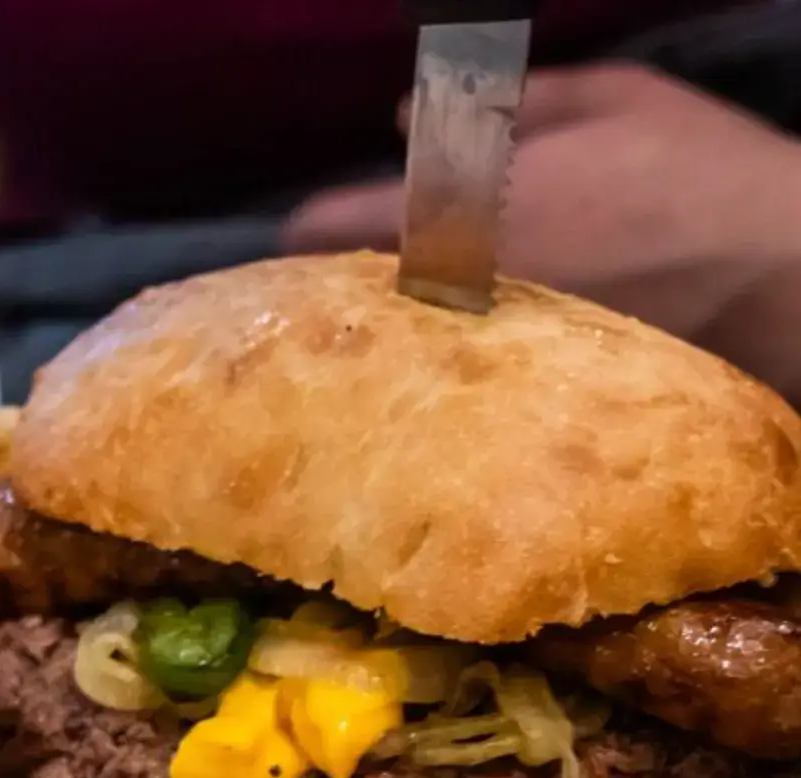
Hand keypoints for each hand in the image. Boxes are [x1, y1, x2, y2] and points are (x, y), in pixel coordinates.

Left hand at [282, 64, 800, 393]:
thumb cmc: (693, 171)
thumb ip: (501, 103)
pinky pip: (443, 385)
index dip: (307, 232)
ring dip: (389, 333)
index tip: (306, 233)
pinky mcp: (510, 395)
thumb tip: (402, 120)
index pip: (325, 230)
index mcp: (458, 205)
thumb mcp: (611, 100)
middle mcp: (450, 290)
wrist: (769, 276)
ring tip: (403, 323)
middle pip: (347, 302)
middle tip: (357, 282)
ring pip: (391, 350)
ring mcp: (475, 353)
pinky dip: (436, 371)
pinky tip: (457, 360)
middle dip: (345, 291)